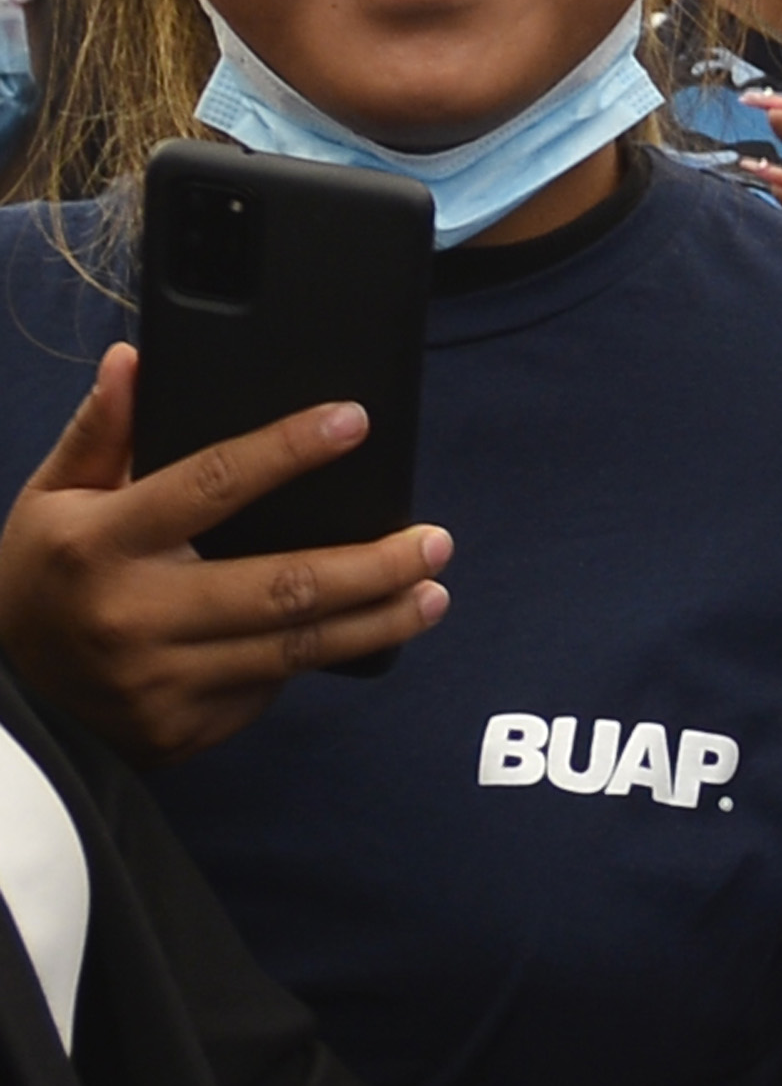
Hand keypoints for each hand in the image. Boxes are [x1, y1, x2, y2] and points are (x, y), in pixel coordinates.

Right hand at [0, 345, 449, 756]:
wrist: (7, 704)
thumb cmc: (38, 581)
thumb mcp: (52, 499)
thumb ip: (102, 431)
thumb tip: (136, 358)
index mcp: (99, 543)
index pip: (209, 484)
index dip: (286, 449)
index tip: (353, 422)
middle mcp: (133, 614)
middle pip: (281, 585)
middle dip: (374, 565)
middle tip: (435, 540)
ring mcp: (160, 680)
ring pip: (294, 648)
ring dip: (378, 620)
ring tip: (432, 592)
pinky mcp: (182, 727)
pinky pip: (268, 689)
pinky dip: (315, 660)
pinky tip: (355, 635)